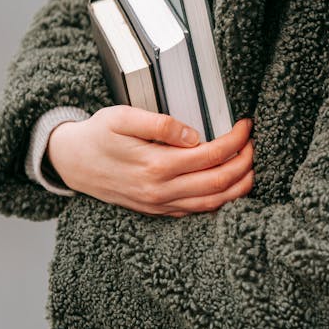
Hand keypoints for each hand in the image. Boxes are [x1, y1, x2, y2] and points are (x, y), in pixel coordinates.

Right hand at [47, 107, 253, 216]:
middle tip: (255, 143)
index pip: (210, 155)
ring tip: (252, 165)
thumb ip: (158, 123)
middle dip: (245, 162)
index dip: (235, 140)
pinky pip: (197, 211)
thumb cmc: (98, 134)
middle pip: (219, 183)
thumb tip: (194, 134)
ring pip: (213, 203)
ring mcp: (160, 205)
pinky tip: (231, 186)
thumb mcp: (121, 117)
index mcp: (155, 165)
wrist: (72, 162)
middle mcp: (160, 191)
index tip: (246, 124)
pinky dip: (221, 201)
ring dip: (239, 186)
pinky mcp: (158, 211)